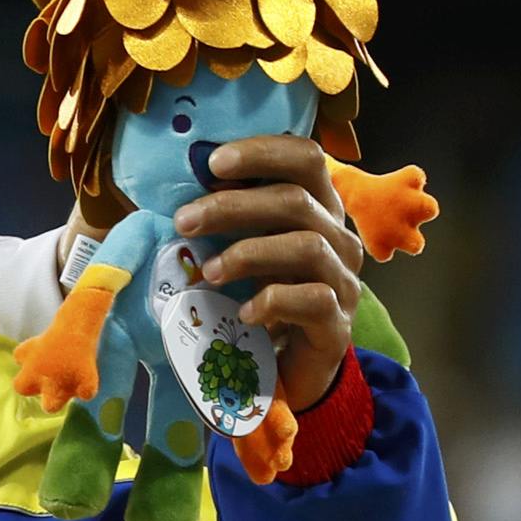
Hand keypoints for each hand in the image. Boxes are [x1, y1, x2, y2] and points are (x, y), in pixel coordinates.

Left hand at [178, 136, 363, 410]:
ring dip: (248, 253)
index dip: (262, 152)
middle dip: (232, 207)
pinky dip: (272, 301)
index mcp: (317, 208)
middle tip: (183, 221)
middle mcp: (337, 237)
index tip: (212, 163)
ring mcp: (343, 280)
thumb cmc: (259, 297)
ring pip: (307, 246)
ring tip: (208, 272)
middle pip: (295, 200)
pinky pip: (313, 300)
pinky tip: (242, 313)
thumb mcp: (242, 251)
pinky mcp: (337, 322)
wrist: (289, 367)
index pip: (305, 158)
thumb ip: (226, 223)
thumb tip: (177, 199)